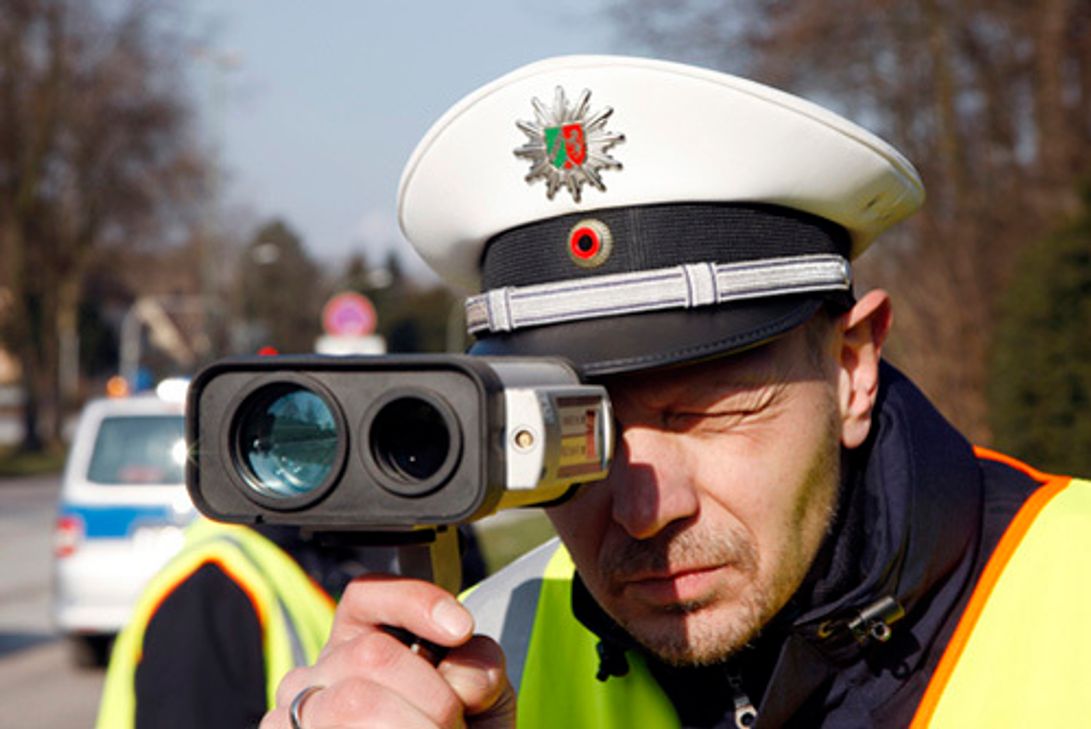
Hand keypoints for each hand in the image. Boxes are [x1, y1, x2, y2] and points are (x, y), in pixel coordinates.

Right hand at [261, 574, 515, 728]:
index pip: (368, 595)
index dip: (415, 602)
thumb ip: (475, 663)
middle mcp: (323, 669)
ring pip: (358, 701)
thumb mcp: (478, 689)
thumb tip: (459, 679)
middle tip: (455, 725)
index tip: (460, 628)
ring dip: (417, 726)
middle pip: (373, 653)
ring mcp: (297, 710)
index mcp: (362, 639)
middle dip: (433, 696)